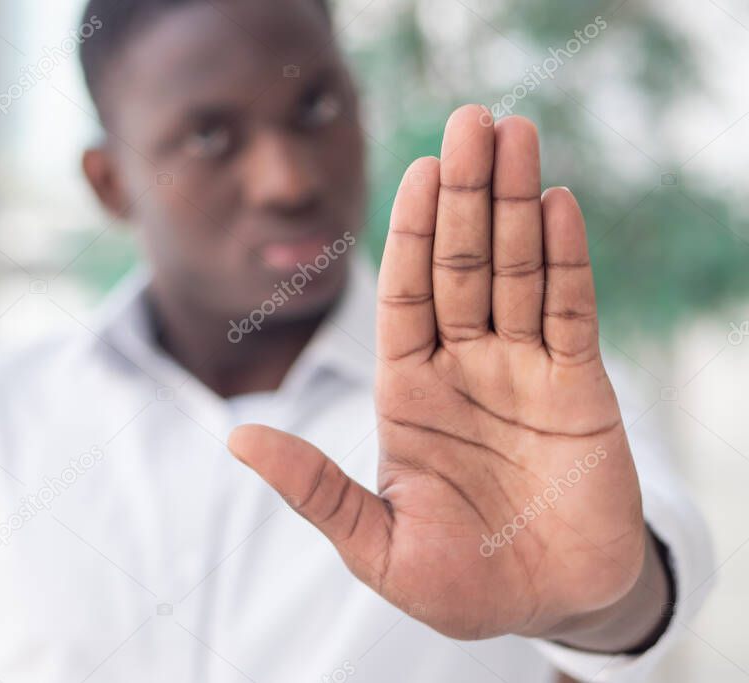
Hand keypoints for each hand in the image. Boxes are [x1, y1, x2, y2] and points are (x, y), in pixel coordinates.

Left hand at [228, 105, 659, 644]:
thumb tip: (235, 439)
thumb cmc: (461, 583)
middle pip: (462, 266)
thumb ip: (316, 490)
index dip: (413, 232)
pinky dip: (566, 260)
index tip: (417, 169)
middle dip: (465, 195)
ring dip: (516, 204)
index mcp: (409, 392)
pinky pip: (571, 312)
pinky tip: (556, 206)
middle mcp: (464, 367)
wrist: (552, 604)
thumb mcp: (377, 547)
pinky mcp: (580, 387)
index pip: (405, 294)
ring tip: (516, 134)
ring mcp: (523, 371)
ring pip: (518, 272)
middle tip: (472, 119)